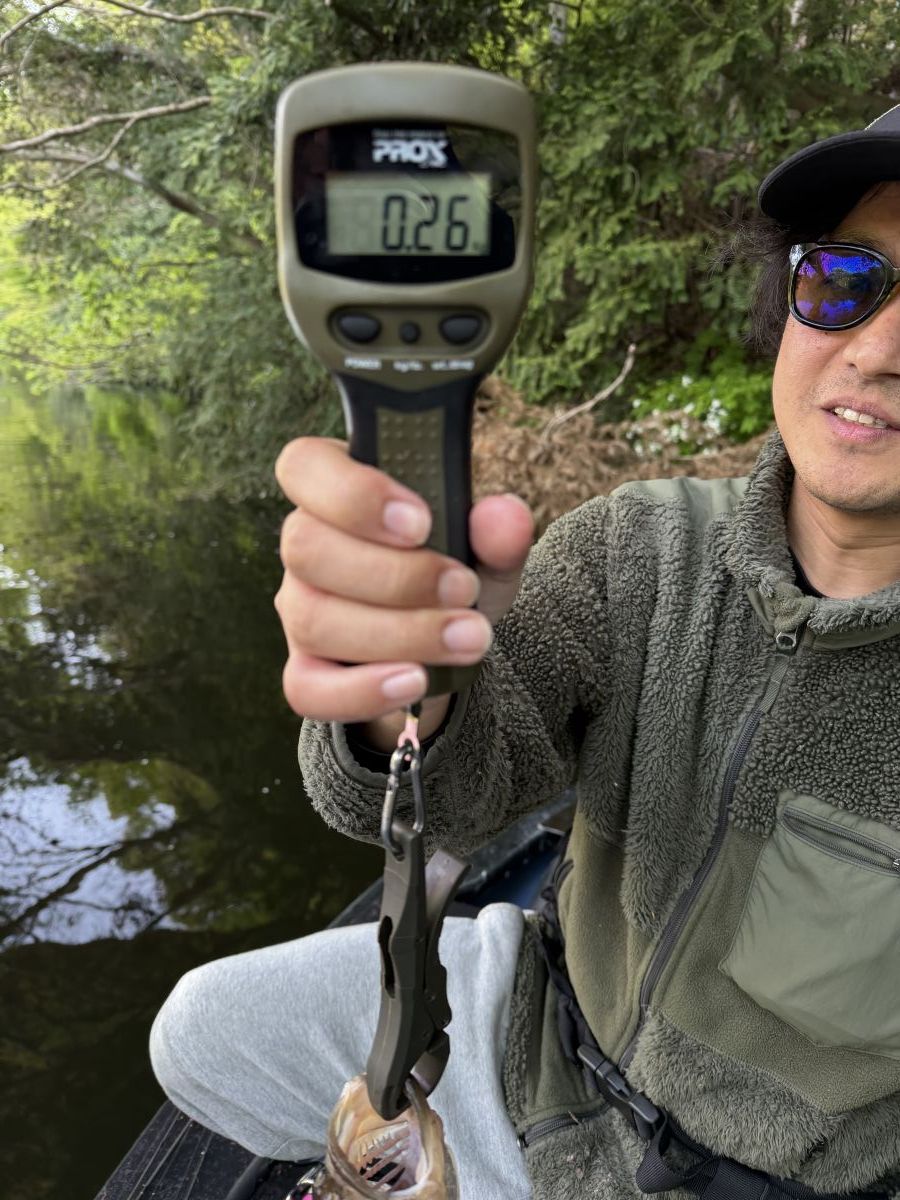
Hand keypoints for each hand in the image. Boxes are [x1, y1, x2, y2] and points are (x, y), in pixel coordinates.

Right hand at [274, 437, 533, 732]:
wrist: (448, 646)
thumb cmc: (454, 573)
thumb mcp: (485, 550)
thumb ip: (495, 530)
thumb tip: (504, 516)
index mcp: (336, 492)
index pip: (304, 467)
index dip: (353, 494)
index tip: (420, 522)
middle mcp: (305, 547)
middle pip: (306, 549)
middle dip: (395, 574)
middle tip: (465, 588)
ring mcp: (299, 611)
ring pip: (314, 620)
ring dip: (399, 632)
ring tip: (470, 638)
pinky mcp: (306, 672)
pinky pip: (307, 688)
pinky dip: (362, 689)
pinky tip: (415, 680)